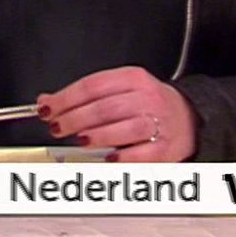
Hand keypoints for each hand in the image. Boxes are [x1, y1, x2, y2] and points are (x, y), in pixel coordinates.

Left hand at [37, 66, 196, 161]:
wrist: (189, 117)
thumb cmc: (147, 103)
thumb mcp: (116, 89)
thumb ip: (82, 95)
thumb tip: (46, 101)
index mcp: (132, 78)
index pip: (91, 86)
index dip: (65, 99)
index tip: (47, 109)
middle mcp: (147, 98)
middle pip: (104, 108)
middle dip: (74, 119)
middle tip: (57, 127)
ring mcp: (159, 123)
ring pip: (123, 128)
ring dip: (95, 136)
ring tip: (79, 140)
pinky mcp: (166, 148)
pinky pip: (141, 153)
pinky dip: (121, 157)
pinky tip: (107, 158)